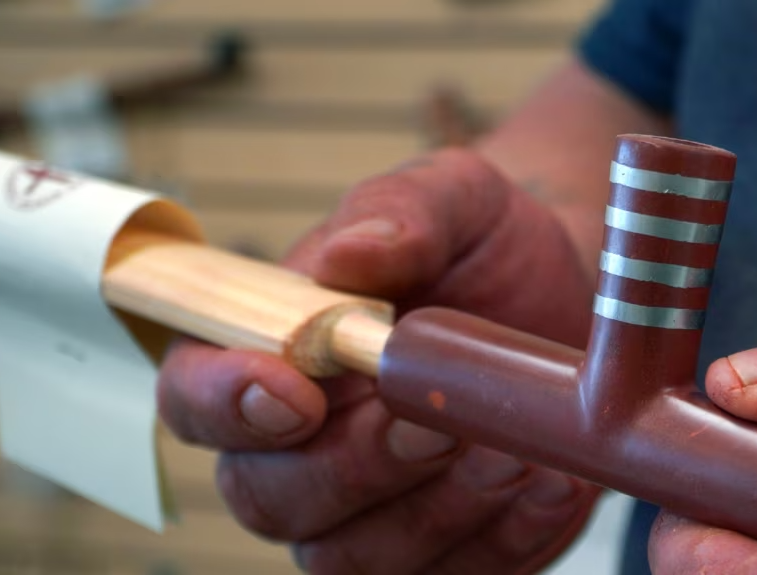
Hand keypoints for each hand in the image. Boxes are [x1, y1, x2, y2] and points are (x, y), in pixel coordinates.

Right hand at [158, 149, 602, 573]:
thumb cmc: (481, 246)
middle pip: (266, 496)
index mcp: (267, 353)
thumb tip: (351, 259)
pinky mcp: (439, 548)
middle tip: (435, 421)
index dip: (223, 405)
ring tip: (511, 452)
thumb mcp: (452, 197)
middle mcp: (296, 446)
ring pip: (349, 558)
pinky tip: (550, 483)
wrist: (562, 293)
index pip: (194, 396)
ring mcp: (364, 508)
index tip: (298, 392)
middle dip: (353, 466)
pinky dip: (502, 541)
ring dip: (433, 512)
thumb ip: (398, 214)